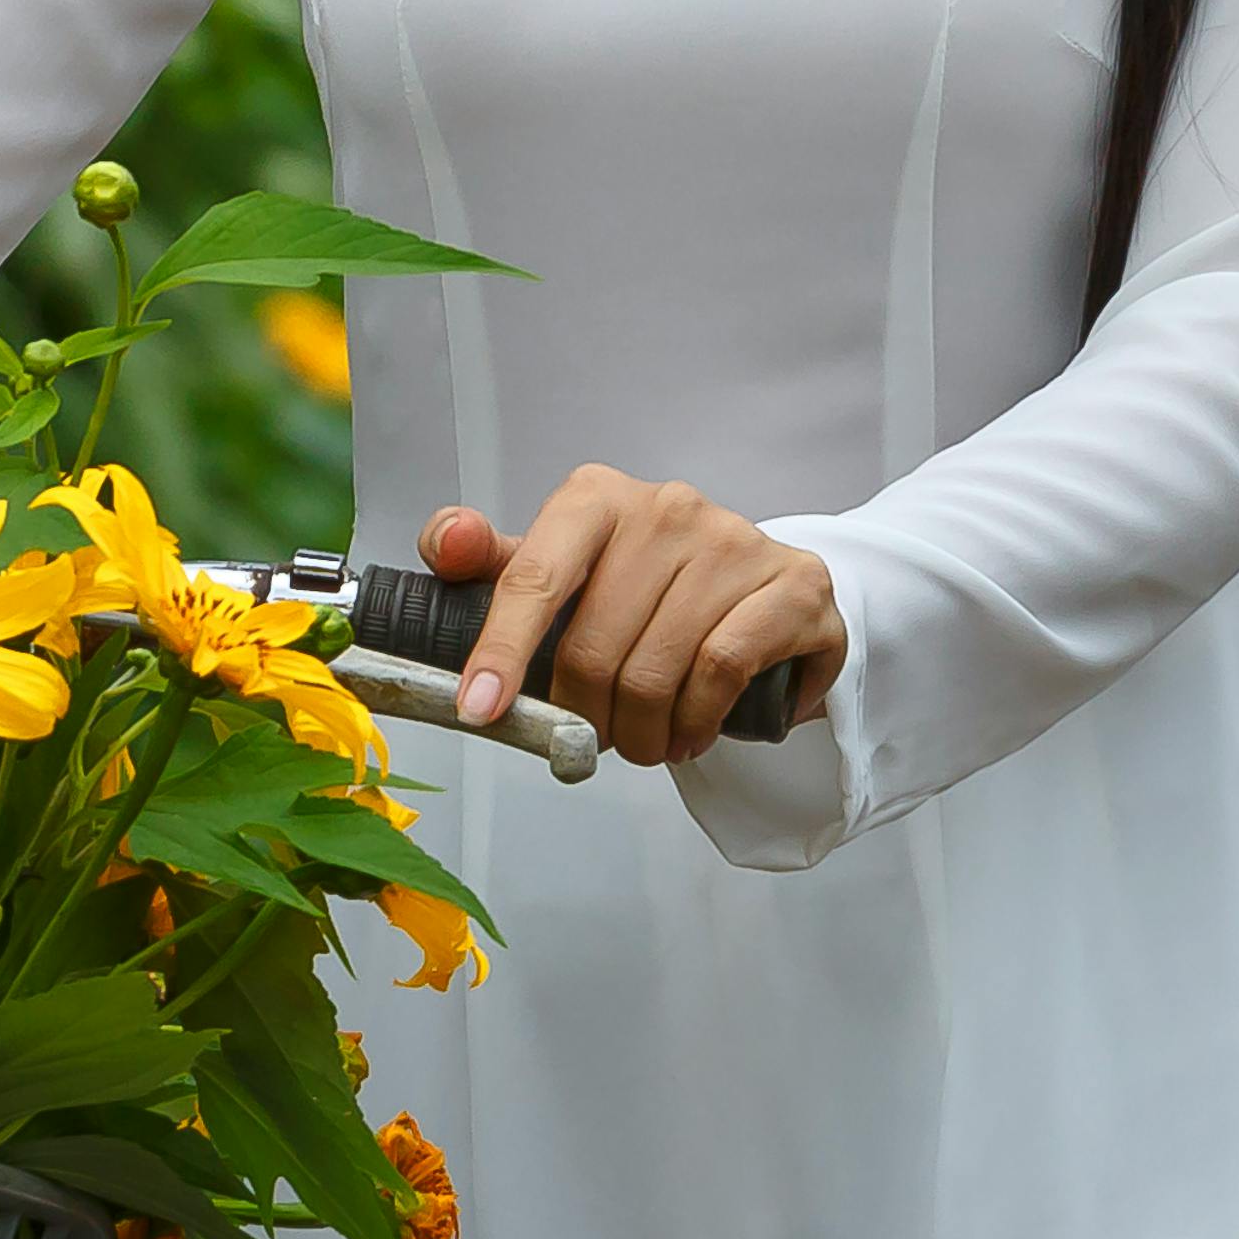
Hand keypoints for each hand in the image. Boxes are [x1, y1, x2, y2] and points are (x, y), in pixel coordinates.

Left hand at [420, 469, 844, 768]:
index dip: (501, 651)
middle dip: (585, 715)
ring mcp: (734, 541)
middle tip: (594, 739)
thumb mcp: (563, 571)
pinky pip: (722, 669)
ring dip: (642, 731)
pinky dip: (696, 720)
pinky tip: (689, 732)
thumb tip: (446, 541)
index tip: (480, 711)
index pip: (535, 577)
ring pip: (657, 668)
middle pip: (595, 645)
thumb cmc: (645, 587)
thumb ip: (492, 564)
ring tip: (643, 741)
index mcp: (595, 497)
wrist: (760, 590)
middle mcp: (666, 507)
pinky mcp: (792, 584)